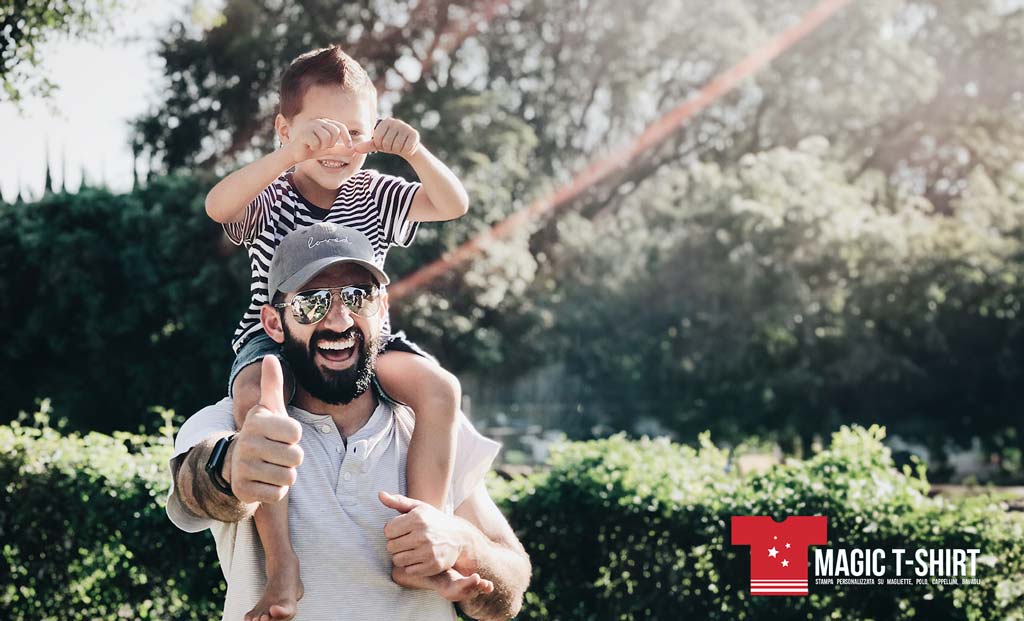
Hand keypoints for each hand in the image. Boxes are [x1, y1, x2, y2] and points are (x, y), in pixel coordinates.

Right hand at [228, 356, 303, 503]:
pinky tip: (265, 481)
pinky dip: (276, 491)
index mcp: (256, 422)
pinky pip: (278, 494)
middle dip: (292, 458)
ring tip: (272, 467)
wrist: (238, 464)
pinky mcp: (243, 490)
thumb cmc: (264, 434)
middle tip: (277, 454)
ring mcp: (243, 468)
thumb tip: (270, 356)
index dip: (294, 437)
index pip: (296, 432)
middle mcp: (246, 443)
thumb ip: (272, 384)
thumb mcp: (269, 409)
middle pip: (296, 457)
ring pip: (289, 477)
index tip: (281, 435)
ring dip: (286, 475)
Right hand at [285, 117, 353, 163]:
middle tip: (323, 147)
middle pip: (335, 132)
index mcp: (326, 123)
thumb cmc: (313, 150)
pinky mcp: (304, 132)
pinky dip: (314, 147)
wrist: (296, 154)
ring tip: (315, 146)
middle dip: (331, 143)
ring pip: (326, 137)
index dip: (347, 137)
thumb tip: (355, 150)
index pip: (341, 127)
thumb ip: (341, 149)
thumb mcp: (330, 150)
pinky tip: (308, 146)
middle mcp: (319, 121)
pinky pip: (316, 142)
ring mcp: (311, 125)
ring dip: (322, 146)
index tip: (350, 147)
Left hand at [354, 118, 419, 158]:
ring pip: (396, 147)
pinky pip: (406, 148)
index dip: (380, 146)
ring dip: (398, 150)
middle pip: (386, 143)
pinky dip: (406, 151)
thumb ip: (367, 145)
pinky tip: (407, 146)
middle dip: (389, 148)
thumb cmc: (391, 144)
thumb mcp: (378, 144)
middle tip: (394, 145)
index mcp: (385, 121)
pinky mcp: (415, 134)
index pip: (377, 139)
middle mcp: (396, 121)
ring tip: (400, 145)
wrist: (408, 146)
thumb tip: (355, 149)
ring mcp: (406, 127)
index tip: (385, 143)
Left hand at [380, 491, 465, 575]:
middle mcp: (423, 535)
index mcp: (417, 518)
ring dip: (402, 556)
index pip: (388, 530)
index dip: (392, 531)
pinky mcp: (432, 566)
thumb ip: (398, 501)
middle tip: (407, 541)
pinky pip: (409, 570)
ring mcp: (428, 552)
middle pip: (391, 546)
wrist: (459, 537)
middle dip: (396, 544)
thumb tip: (380, 494)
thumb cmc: (434, 521)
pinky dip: (411, 566)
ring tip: (412, 550)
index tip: (402, 530)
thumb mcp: (418, 507)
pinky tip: (419, 558)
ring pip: (398, 560)